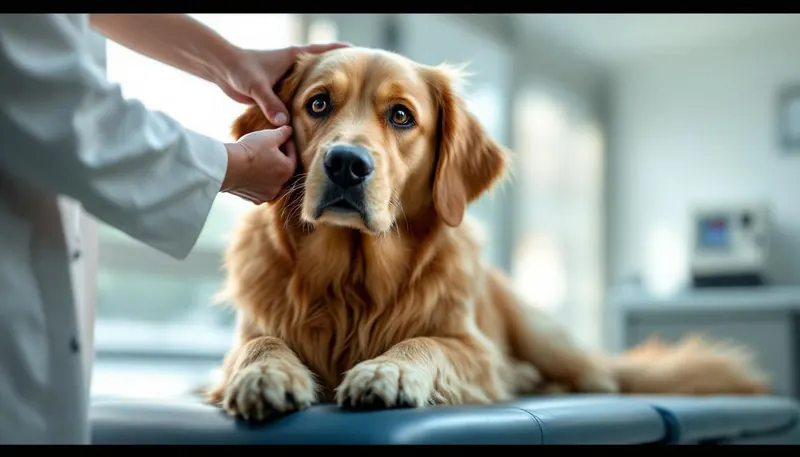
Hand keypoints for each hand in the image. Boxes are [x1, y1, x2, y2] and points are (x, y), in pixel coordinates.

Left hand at [220, 42, 350, 125]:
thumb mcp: (257, 87)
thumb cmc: (240, 70)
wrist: (223, 70)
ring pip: (312, 86)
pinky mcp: (280, 90)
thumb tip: (284, 123)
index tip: (359, 54)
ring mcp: (288, 78)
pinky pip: (300, 98)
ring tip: (344, 102)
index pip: (323, 50)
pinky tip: (319, 114)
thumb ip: (270, 104)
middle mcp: (294, 66)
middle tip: (359, 82)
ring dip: (325, 92)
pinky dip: (309, 104)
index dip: (341, 51)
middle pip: (323, 68)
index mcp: (293, 57)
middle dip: (339, 74)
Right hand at [221, 125, 296, 203]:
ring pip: (271, 181)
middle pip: (282, 169)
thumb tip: (289, 129)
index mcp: (287, 170)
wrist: (228, 167)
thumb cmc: (251, 150)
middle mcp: (281, 185)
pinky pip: (259, 189)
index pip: (293, 155)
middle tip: (269, 149)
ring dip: (267, 172)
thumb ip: (283, 133)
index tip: (282, 137)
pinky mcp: (255, 199)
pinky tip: (249, 173)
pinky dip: (257, 182)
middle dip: (277, 159)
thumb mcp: (269, 136)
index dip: (288, 144)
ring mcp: (268, 194)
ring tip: (258, 160)